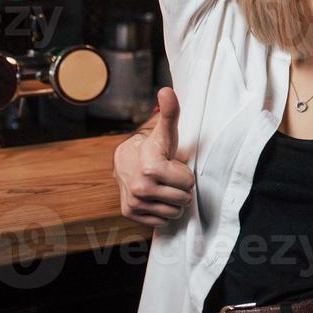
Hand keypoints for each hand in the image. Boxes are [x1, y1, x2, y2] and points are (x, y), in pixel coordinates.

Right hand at [115, 87, 196, 226]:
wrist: (124, 161)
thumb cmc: (152, 147)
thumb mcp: (165, 132)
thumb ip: (170, 113)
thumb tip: (167, 91)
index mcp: (151, 168)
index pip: (188, 183)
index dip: (184, 174)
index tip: (173, 165)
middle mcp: (141, 188)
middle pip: (183, 199)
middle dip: (180, 189)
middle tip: (169, 177)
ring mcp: (135, 202)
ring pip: (174, 212)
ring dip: (173, 202)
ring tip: (163, 187)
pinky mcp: (131, 213)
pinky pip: (161, 221)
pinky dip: (161, 212)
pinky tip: (155, 197)